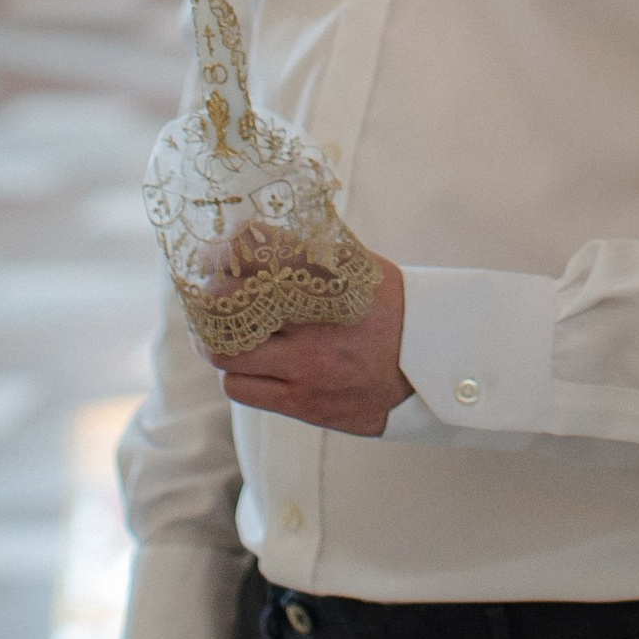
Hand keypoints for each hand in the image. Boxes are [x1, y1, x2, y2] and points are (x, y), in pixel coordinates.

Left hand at [218, 257, 413, 434]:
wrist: (430, 371)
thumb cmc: (393, 314)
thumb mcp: (363, 270)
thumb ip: (316, 254)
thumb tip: (257, 236)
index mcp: (333, 276)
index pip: (261, 249)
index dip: (229, 247)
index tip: (217, 250)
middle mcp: (317, 319)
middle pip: (230, 300)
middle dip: (209, 293)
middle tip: (207, 291)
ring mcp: (309, 364)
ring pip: (226, 350)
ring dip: (215, 338)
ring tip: (220, 331)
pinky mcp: (304, 402)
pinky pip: (241, 388)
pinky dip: (236, 374)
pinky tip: (249, 364)